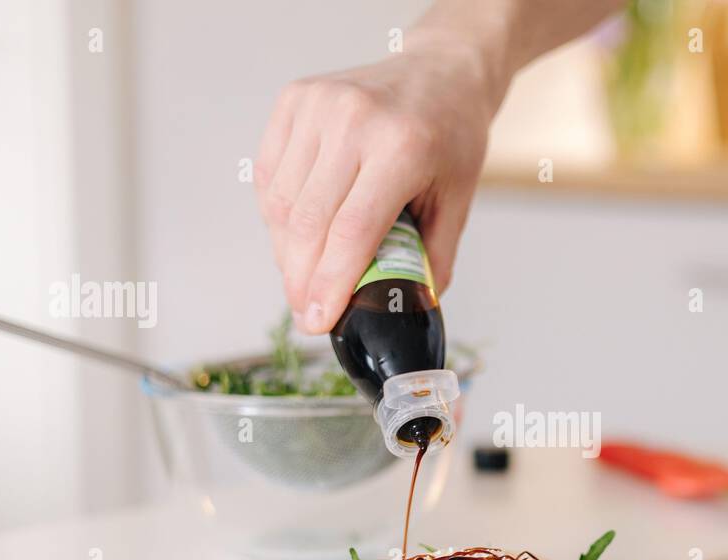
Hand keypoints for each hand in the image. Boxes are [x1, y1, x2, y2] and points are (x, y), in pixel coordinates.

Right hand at [255, 41, 501, 334]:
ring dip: (288, 251)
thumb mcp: (457, 201)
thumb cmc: (451, 135)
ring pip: (281, 204)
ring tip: (307, 274)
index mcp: (402, 147)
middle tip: (308, 311)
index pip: (351, 231)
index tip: (318, 321)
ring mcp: (318, 105)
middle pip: (308, 223)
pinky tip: (300, 233)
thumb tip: (402, 313)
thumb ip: (429, 260)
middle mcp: (354, 120)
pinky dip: (278, 216)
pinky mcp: (294, 100)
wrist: (441, 71)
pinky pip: (270, 176)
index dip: (329, 284)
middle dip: (301, 279)